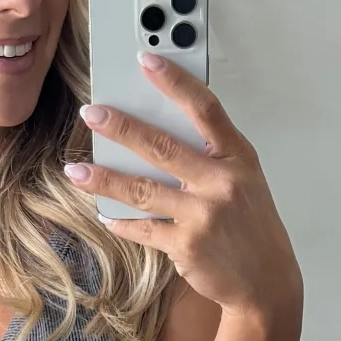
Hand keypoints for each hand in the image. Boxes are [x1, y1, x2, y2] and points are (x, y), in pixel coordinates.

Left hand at [64, 52, 301, 320]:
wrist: (266, 281)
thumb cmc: (250, 225)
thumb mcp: (243, 181)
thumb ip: (209, 157)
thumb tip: (154, 134)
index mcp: (237, 157)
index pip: (205, 109)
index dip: (175, 82)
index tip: (146, 60)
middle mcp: (221, 182)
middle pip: (162, 146)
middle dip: (121, 128)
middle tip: (91, 114)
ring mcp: (203, 215)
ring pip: (142, 189)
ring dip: (104, 179)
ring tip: (75, 171)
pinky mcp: (186, 246)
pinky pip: (143, 229)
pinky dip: (121, 223)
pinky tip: (106, 215)